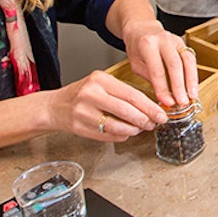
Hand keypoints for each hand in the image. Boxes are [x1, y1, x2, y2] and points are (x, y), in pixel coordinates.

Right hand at [48, 69, 168, 141]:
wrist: (56, 106)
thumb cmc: (83, 94)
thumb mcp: (102, 84)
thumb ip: (123, 93)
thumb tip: (151, 106)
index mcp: (100, 80)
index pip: (131, 94)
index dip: (150, 106)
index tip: (161, 114)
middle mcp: (90, 94)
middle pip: (126, 111)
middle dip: (144, 120)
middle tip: (154, 123)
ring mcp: (83, 112)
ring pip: (117, 126)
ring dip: (133, 130)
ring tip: (140, 128)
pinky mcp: (79, 128)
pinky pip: (107, 136)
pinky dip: (120, 136)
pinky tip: (125, 133)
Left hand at [121, 18, 199, 108]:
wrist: (142, 28)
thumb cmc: (137, 47)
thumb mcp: (136, 63)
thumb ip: (150, 77)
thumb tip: (164, 96)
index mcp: (147, 44)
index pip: (157, 70)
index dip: (163, 88)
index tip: (167, 102)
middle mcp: (163, 40)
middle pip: (175, 65)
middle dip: (180, 86)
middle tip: (182, 102)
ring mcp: (176, 40)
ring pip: (188, 61)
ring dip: (191, 81)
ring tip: (192, 96)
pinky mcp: (184, 43)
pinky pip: (191, 59)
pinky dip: (193, 75)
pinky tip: (194, 87)